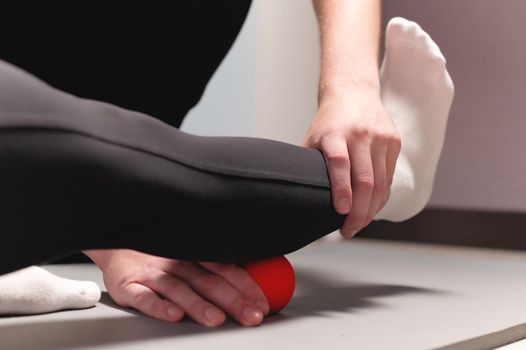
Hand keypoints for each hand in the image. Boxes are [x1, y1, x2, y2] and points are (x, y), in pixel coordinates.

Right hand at [84, 249, 268, 326]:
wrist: (115, 238)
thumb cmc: (157, 252)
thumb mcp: (187, 250)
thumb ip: (214, 264)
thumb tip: (252, 280)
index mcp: (194, 253)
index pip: (226, 269)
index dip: (246, 286)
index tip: (262, 304)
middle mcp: (176, 262)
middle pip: (208, 281)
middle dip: (233, 300)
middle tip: (250, 316)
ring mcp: (152, 273)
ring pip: (179, 289)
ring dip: (198, 305)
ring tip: (216, 319)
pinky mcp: (128, 285)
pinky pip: (144, 297)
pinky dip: (159, 306)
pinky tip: (173, 315)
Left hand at [303, 87, 400, 236]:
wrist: (354, 92)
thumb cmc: (329, 122)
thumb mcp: (313, 138)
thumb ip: (310, 166)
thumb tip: (299, 199)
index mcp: (336, 133)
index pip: (340, 164)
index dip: (340, 190)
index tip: (339, 212)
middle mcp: (360, 134)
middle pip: (365, 180)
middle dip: (358, 212)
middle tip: (348, 230)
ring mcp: (380, 138)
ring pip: (381, 183)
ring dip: (370, 210)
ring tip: (358, 225)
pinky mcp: (393, 142)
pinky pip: (389, 178)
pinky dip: (380, 198)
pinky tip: (371, 209)